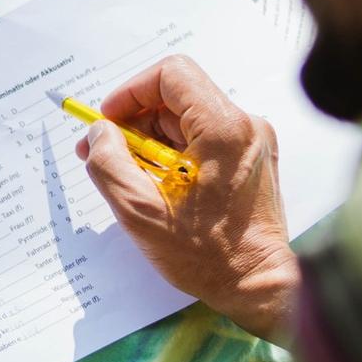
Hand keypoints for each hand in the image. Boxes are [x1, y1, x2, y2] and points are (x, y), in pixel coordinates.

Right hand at [75, 54, 299, 342]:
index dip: (131, 92)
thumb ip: (109, 163)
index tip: (108, 122)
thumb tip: (100, 133)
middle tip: (104, 151)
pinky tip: (158, 185)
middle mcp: (245, 126)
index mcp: (222, 129)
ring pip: (189, 119)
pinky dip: (175, 153)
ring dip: (152, 140)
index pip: (171, 74)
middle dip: (135, 120)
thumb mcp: (140, 211)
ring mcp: (253, 142)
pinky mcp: (253, 159)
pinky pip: (204, 139)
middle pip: (177, 97)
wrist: (260, 286)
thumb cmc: (206, 256)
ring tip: (129, 176)